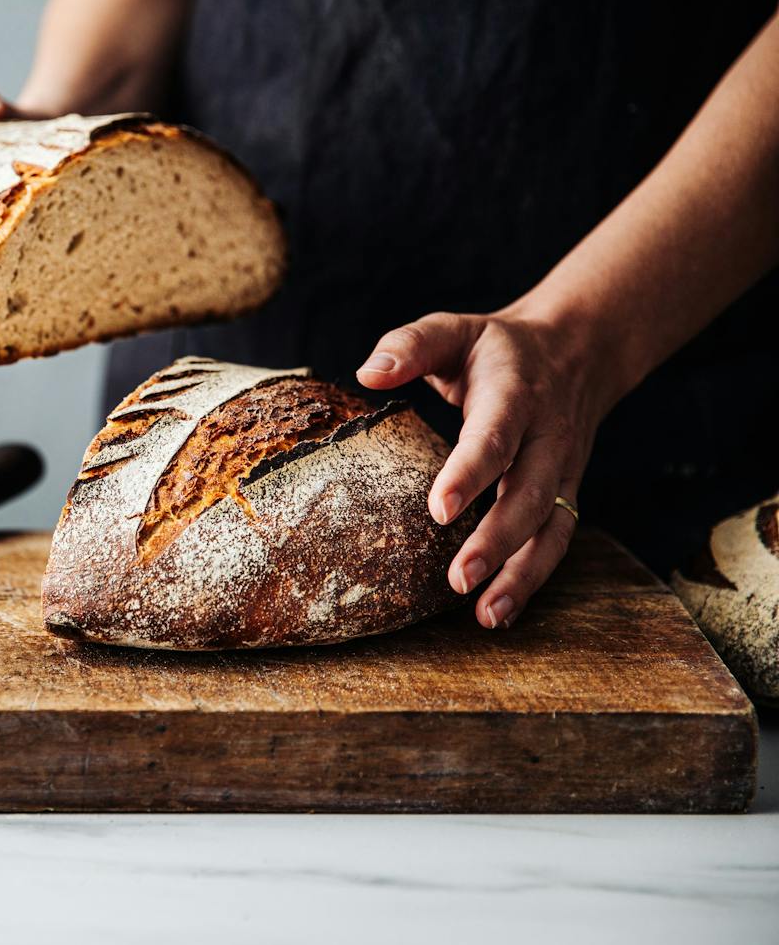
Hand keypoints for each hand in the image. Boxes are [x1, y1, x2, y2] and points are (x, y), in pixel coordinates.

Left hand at [356, 308, 619, 628]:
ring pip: (551, 527)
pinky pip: (556, 540)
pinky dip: (532, 578)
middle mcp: (547, 437)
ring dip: (521, 575)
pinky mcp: (566, 493)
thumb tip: (367, 372)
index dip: (470, 472)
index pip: (496, 436)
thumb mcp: (455, 329)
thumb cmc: (497, 347)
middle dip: (497, 540)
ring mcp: (562, 470)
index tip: (439, 510)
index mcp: (516, 394)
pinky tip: (499, 612)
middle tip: (458, 579)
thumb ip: (411, 345)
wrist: (578, 349)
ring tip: (486, 615)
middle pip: (529, 493)